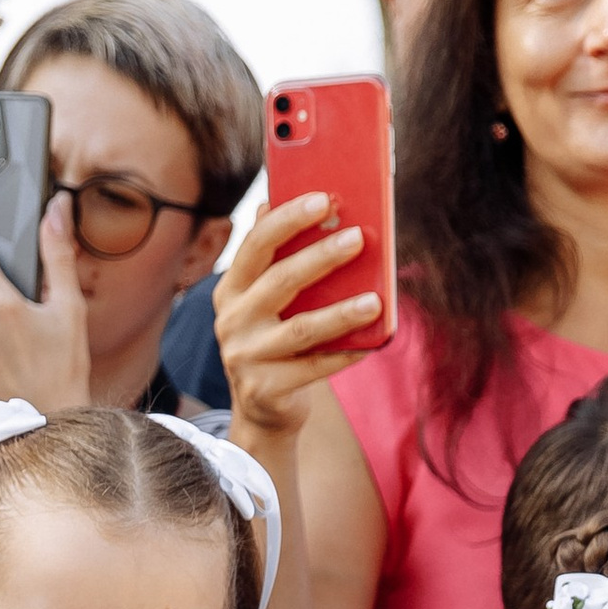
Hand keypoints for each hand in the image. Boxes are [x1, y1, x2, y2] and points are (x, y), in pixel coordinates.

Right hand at [213, 191, 382, 455]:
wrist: (261, 409)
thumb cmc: (275, 340)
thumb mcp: (269, 300)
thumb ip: (279, 259)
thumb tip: (284, 202)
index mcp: (232, 289)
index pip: (256, 244)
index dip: (288, 219)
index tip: (323, 199)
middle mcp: (232, 321)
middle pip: (280, 281)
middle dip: (321, 256)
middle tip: (358, 238)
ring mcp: (245, 357)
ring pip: (300, 329)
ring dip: (341, 313)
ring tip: (375, 300)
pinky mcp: (264, 389)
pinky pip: (313, 368)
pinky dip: (344, 354)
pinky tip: (371, 343)